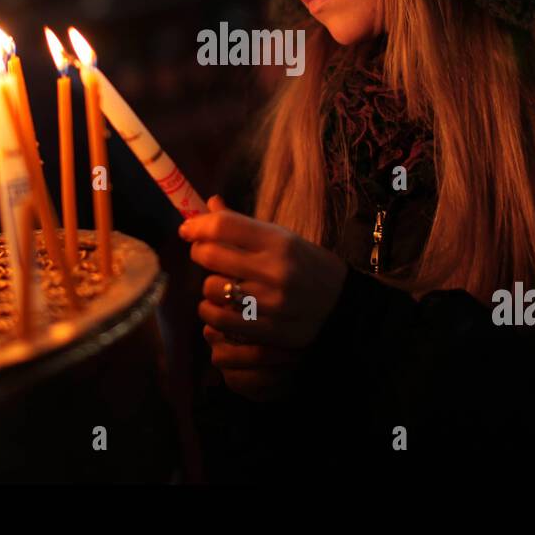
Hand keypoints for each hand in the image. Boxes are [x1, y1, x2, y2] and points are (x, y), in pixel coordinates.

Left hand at [182, 197, 348, 351]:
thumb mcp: (284, 239)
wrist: (346, 308)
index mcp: (279, 241)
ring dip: (209, 286)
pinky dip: (212, 312)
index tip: (188, 229)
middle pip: (211, 255)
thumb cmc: (310, 267)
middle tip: (203, 253)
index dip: (198, 225)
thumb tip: (209, 203)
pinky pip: (219, 319)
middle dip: (199, 252)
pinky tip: (221, 307)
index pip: (224, 225)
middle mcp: (274, 270)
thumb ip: (244, 226)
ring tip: (222, 284)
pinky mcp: (267, 331)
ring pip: (212, 289)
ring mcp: (270, 303)